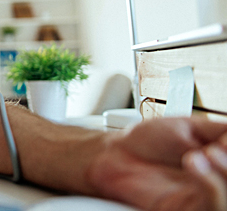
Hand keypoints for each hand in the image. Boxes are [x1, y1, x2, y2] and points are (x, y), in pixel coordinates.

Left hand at [88, 118, 226, 210]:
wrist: (115, 153)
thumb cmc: (149, 142)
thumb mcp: (193, 128)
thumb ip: (221, 131)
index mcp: (220, 165)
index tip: (226, 139)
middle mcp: (215, 185)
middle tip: (217, 147)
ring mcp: (204, 201)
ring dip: (225, 172)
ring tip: (207, 152)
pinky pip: (211, 207)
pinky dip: (210, 183)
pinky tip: (194, 161)